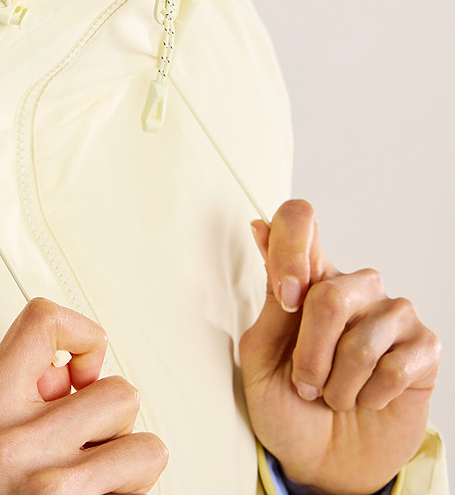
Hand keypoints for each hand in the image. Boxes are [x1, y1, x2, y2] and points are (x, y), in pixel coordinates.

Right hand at [0, 298, 167, 493]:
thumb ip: (25, 397)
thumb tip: (73, 367)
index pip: (42, 321)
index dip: (81, 336)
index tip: (82, 372)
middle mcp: (7, 442)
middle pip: (114, 389)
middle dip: (112, 425)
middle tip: (84, 453)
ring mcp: (46, 483)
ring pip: (142, 434)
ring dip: (130, 462)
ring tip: (96, 485)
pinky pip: (147, 471)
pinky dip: (137, 491)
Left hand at [240, 200, 439, 494]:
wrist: (323, 462)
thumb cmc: (288, 405)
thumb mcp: (261, 356)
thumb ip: (270, 299)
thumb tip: (259, 226)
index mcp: (308, 277)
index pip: (301, 220)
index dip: (289, 246)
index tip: (285, 297)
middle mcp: (352, 286)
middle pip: (328, 292)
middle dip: (309, 355)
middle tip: (306, 385)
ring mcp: (391, 313)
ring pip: (360, 336)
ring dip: (338, 383)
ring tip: (335, 397)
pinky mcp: (423, 348)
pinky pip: (394, 366)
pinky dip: (370, 396)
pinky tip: (366, 400)